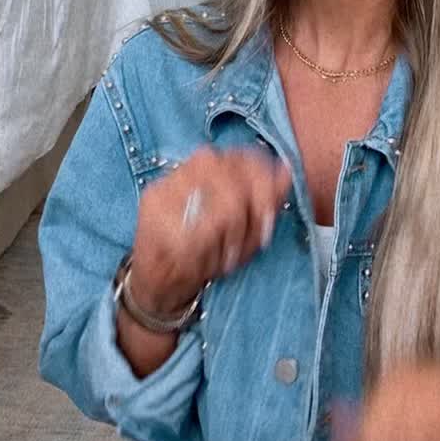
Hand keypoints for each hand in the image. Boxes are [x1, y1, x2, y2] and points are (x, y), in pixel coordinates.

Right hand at [130, 147, 291, 313]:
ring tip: (224, 258)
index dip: (265, 190)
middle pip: (238, 184)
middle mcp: (189, 165)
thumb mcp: (246, 228)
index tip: (268, 220)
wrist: (158, 281)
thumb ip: (267, 199)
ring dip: (231, 239)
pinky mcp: (152, 206)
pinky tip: (203, 262)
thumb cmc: (208, 251)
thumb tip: (287, 170)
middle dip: (249, 220)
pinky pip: (199, 230)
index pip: (247, 159)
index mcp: (214, 163)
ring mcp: (168, 183)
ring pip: (224, 207)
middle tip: (246, 247)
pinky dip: (209, 252)